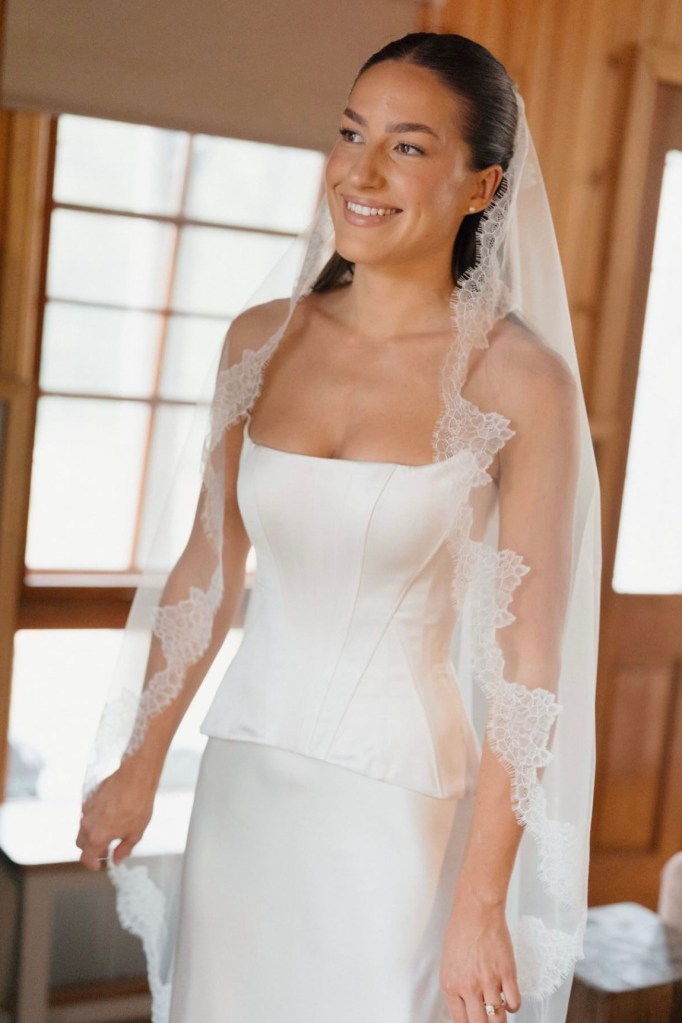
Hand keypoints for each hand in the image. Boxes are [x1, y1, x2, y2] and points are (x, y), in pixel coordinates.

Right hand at [76, 757, 157, 870]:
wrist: (135, 777)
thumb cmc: (137, 804)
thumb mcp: (136, 833)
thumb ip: (124, 849)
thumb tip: (117, 859)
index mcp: (97, 837)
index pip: (86, 858)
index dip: (91, 865)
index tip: (98, 865)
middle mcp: (87, 824)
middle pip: (81, 844)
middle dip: (91, 850)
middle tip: (106, 850)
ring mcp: (87, 809)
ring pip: (83, 828)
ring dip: (92, 834)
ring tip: (110, 832)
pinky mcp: (90, 797)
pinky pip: (87, 813)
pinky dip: (94, 820)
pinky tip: (110, 815)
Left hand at [439, 890, 520, 1021]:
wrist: (476, 910)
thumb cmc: (461, 930)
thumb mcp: (448, 963)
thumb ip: (455, 988)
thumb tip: (464, 1007)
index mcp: (450, 985)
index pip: (460, 1022)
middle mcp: (468, 987)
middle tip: (487, 1020)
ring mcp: (489, 981)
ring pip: (498, 1019)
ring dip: (499, 1019)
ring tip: (498, 1015)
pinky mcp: (506, 973)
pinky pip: (514, 1003)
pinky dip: (512, 1005)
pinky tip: (508, 1000)